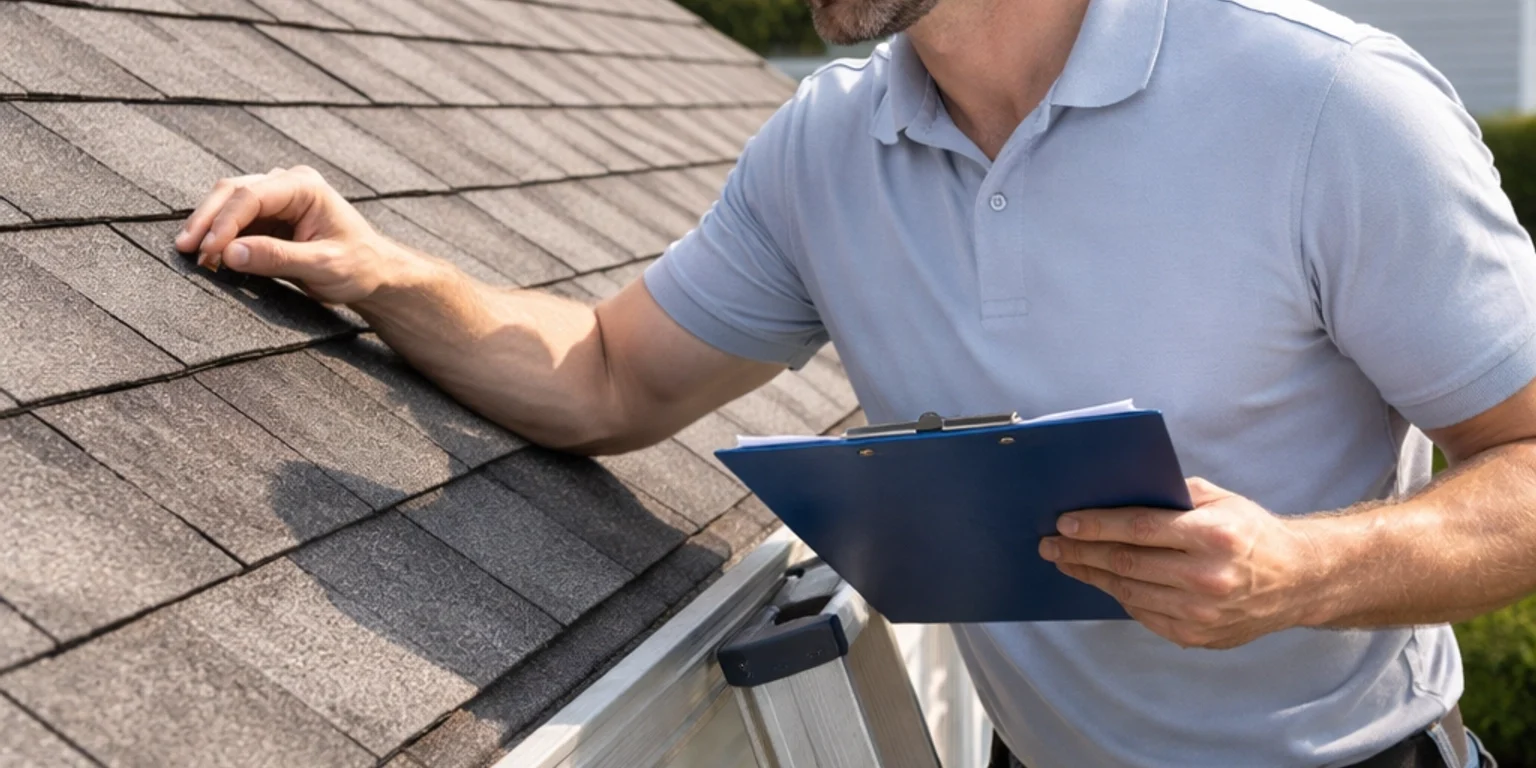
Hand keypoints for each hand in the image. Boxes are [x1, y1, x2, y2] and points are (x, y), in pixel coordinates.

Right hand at [175, 166, 398, 304]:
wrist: (373, 273)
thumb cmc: (358, 266)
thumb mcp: (323, 266)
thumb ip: (278, 258)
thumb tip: (229, 253)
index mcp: (305, 187)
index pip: (252, 196)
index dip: (225, 222)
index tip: (209, 250)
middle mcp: (287, 184)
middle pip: (232, 192)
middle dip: (207, 220)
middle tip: (185, 249)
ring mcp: (275, 199)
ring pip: (227, 203)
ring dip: (207, 228)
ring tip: (193, 257)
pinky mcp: (267, 218)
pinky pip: (234, 222)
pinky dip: (218, 238)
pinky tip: (208, 259)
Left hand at [1040, 478, 1325, 648]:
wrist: (1298, 582)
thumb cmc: (1252, 533)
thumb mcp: (1222, 500)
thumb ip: (1173, 495)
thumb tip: (1117, 491)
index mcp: (1214, 536)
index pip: (1140, 529)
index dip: (1097, 526)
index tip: (1065, 522)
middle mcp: (1208, 578)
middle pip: (1127, 564)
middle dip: (1081, 552)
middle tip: (1050, 544)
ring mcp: (1202, 613)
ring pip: (1129, 592)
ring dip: (1091, 576)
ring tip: (1066, 561)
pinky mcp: (1197, 636)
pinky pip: (1144, 614)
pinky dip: (1118, 596)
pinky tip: (1101, 581)